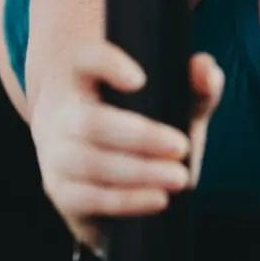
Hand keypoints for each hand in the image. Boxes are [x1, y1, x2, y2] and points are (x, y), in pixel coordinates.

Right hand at [30, 45, 223, 252]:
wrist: (100, 169)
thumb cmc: (142, 125)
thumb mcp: (172, 102)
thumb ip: (196, 85)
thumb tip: (204, 69)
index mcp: (83, 78)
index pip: (87, 60)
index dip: (109, 65)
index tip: (140, 79)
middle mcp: (61, 113)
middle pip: (92, 122)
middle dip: (141, 137)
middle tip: (182, 146)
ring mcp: (54, 154)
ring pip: (90, 163)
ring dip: (138, 173)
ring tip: (179, 177)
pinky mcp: (59, 191)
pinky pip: (87, 199)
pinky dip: (125, 201)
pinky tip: (158, 199)